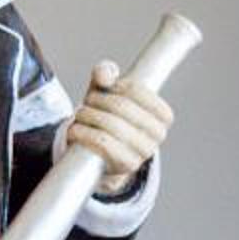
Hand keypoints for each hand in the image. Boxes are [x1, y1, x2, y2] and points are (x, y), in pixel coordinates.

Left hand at [66, 60, 171, 194]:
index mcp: (162, 114)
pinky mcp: (128, 164)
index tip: (103, 87)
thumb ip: (106, 74)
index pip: (136, 89)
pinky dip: (84, 133)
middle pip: (121, 106)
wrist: (102, 156)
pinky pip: (103, 143)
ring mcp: (145, 151)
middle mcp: (158, 133)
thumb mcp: (108, 93)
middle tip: (87, 101)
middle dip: (97, 100)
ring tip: (79, 115)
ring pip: (111, 124)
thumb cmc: (108, 118)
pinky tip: (76, 130)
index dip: (115, 85)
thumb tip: (104, 74)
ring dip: (87, 116)